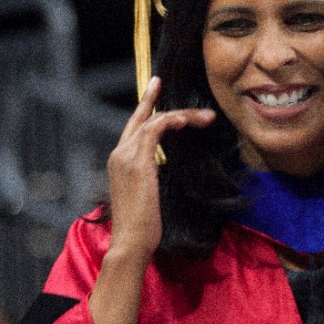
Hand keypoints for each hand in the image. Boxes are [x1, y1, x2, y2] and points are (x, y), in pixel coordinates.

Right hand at [105, 77, 215, 258]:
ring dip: (182, 115)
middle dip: (150, 98)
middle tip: (160, 81)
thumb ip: (152, 177)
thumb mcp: (148, 196)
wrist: (131, 241)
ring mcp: (125, 156)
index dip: (143, 111)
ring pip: (154, 122)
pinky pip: (156, 129)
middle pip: (139, 119)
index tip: (154, 97)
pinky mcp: (137, 160)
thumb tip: (166, 170)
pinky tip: (189, 121)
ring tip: (205, 116)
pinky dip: (173, 121)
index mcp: (119, 162)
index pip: (133, 130)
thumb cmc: (142, 226)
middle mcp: (118, 154)